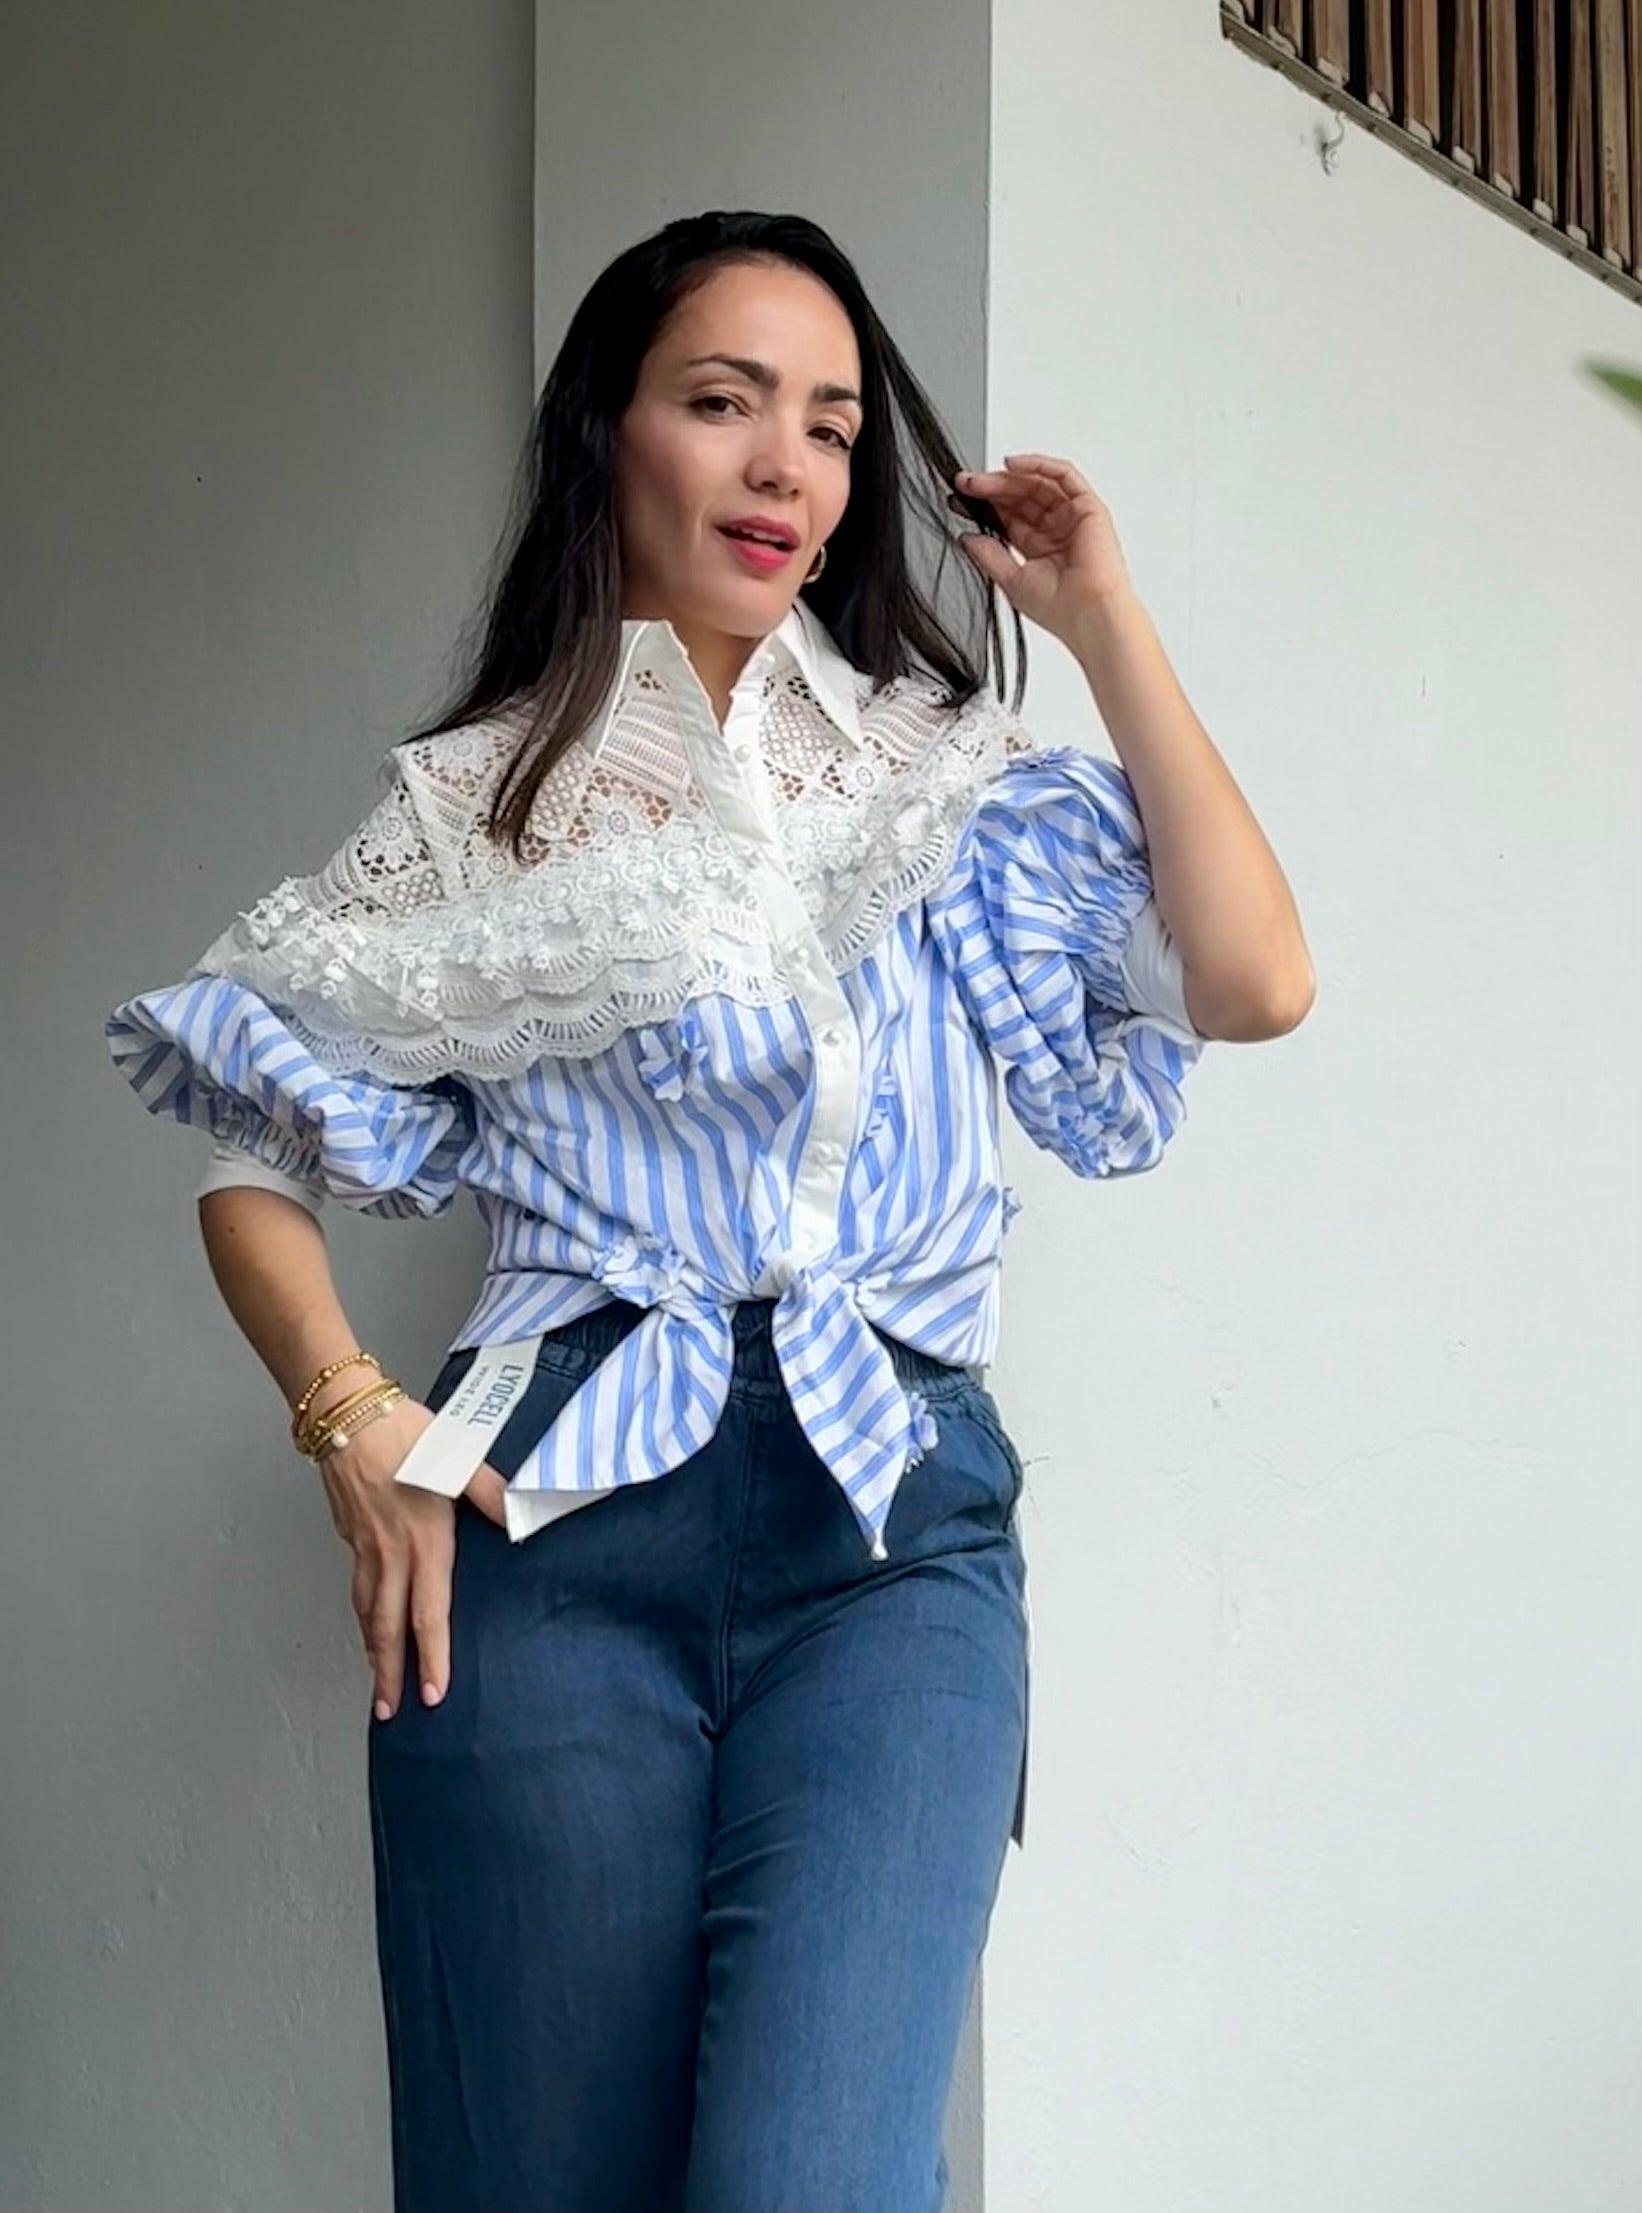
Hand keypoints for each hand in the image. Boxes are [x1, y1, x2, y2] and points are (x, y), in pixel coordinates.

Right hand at [314, 1397, 507, 1719]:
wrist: (348, 1414)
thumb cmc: (407, 1433)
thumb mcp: (459, 1457)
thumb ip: (490, 1491)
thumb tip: (519, 1516)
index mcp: (424, 1541)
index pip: (429, 1613)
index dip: (432, 1657)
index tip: (434, 1693)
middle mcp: (392, 1554)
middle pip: (389, 1628)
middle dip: (390, 1675)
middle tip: (390, 1713)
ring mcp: (366, 1549)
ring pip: (368, 1612)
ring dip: (373, 1652)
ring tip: (378, 1684)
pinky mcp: (351, 1537)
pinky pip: (358, 1589)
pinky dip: (363, 1618)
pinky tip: (368, 1627)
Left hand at [953, 453, 1132, 646]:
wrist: (1089, 614)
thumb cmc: (1060, 609)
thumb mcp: (1010, 580)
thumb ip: (987, 555)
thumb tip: (966, 538)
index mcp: (1038, 548)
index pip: (1009, 517)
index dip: (985, 505)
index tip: (959, 499)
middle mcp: (1056, 530)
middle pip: (1021, 497)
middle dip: (991, 488)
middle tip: (965, 483)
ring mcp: (1072, 517)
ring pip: (1038, 483)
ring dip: (1008, 477)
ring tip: (981, 480)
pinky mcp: (1088, 507)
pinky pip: (1063, 475)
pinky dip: (1038, 464)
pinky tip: (1012, 465)